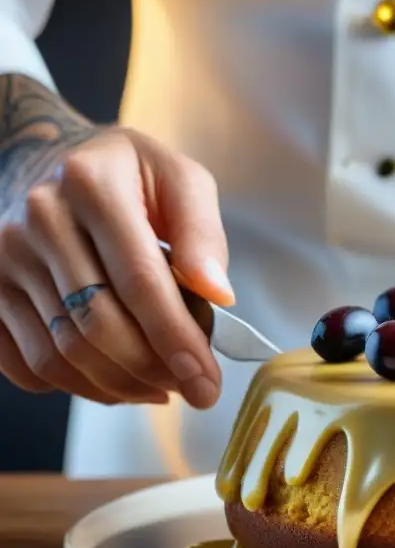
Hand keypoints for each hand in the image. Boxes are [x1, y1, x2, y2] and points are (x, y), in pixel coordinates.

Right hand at [0, 128, 233, 408]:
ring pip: (61, 354)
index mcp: (91, 186)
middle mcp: (37, 221)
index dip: (176, 339)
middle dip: (152, 370)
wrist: (48, 160)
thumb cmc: (128, 176)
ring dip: (120, 386)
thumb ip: (203, 233)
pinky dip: (78, 387)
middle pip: (97, 325)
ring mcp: (2, 259)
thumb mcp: (180, 180)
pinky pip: (27, 364)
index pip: (139, 281)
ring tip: (162, 384)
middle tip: (192, 386)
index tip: (206, 381)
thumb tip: (218, 294)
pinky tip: (117, 380)